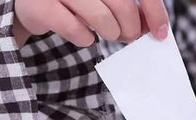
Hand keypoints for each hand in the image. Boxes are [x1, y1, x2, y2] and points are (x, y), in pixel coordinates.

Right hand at [14, 0, 168, 46]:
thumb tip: (156, 28)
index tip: (160, 34)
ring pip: (102, 19)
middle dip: (130, 29)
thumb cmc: (78, 2)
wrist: (35, 2)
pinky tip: (83, 34)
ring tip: (105, 32)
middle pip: (123, 6)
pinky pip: (77, 31)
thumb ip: (130, 8)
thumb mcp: (107, 0)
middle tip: (127, 36)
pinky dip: (85, 39)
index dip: (154, 11)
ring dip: (110, 33)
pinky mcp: (42, 6)